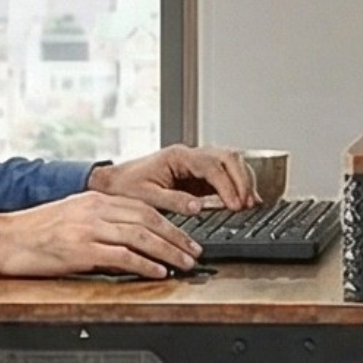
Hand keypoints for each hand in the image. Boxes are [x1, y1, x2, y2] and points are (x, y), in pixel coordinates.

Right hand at [0, 191, 200, 280]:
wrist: (1, 239)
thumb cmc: (33, 233)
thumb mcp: (72, 218)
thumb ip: (101, 225)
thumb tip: (130, 246)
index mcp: (95, 199)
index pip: (143, 207)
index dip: (170, 223)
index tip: (186, 237)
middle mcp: (95, 209)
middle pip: (148, 220)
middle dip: (176, 238)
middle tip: (195, 252)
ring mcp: (88, 228)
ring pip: (140, 236)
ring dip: (168, 252)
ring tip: (184, 264)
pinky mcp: (80, 249)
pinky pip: (121, 256)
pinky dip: (144, 264)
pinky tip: (158, 272)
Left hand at [91, 145, 257, 214]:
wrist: (112, 183)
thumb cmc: (125, 187)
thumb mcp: (146, 197)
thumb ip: (173, 201)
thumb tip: (198, 207)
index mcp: (178, 156)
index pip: (213, 166)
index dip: (228, 186)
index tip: (236, 204)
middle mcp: (190, 155)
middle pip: (229, 157)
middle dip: (243, 179)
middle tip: (248, 203)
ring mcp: (195, 162)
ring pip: (230, 161)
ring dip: (243, 180)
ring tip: (251, 202)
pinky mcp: (197, 173)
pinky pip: (224, 173)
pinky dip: (236, 184)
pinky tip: (242, 200)